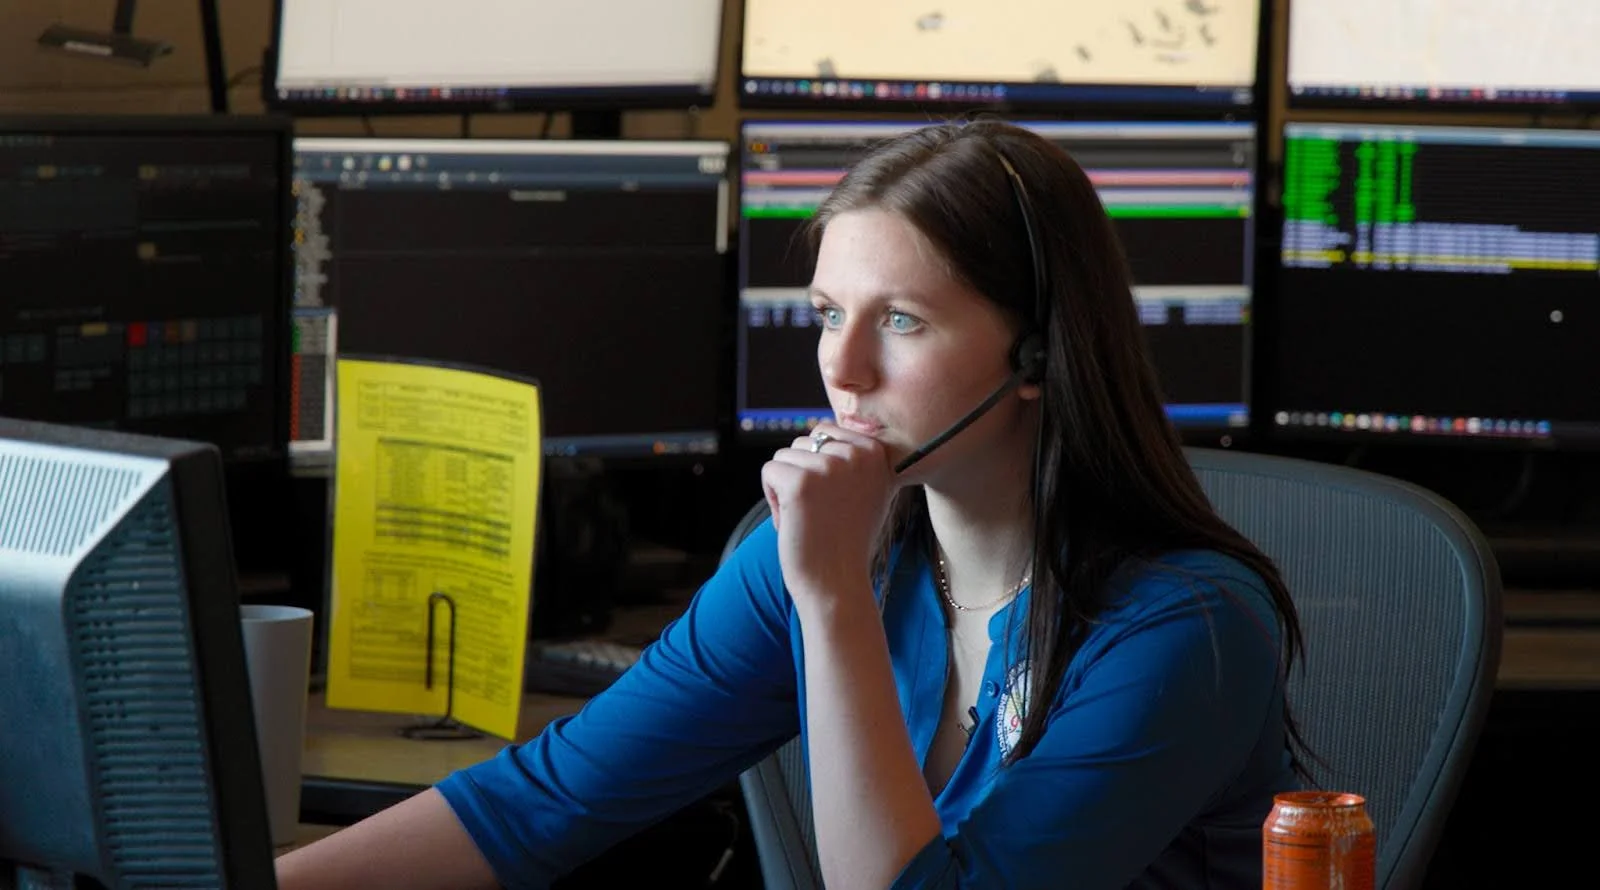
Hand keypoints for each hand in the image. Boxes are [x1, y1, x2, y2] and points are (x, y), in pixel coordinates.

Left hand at [760, 423, 897, 604]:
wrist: (838, 583)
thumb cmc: (846, 541)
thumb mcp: (867, 490)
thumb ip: (853, 458)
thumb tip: (823, 430)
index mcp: (876, 452)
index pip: (826, 431)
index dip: (819, 467)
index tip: (835, 501)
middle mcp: (857, 455)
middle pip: (804, 441)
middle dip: (801, 475)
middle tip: (819, 513)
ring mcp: (830, 467)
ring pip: (785, 455)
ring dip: (786, 487)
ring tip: (807, 518)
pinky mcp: (800, 483)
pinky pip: (769, 470)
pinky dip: (771, 497)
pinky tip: (791, 521)